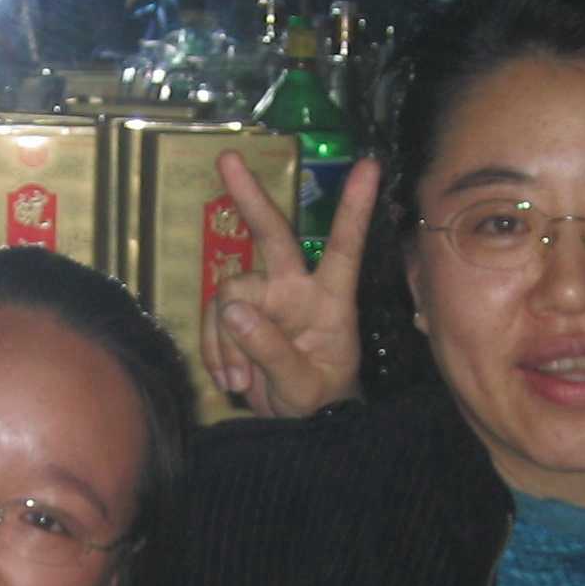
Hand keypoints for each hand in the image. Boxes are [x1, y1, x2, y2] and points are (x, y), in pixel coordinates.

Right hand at [193, 150, 376, 418]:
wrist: (299, 427)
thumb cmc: (318, 402)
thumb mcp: (303, 386)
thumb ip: (272, 349)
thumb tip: (234, 310)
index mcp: (330, 298)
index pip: (344, 246)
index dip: (354, 208)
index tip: (370, 165)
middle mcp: (295, 288)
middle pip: (272, 235)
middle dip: (250, 196)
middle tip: (228, 159)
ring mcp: (264, 300)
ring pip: (228, 295)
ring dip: (225, 341)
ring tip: (240, 382)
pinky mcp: (237, 317)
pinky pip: (214, 320)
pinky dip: (214, 350)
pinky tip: (230, 380)